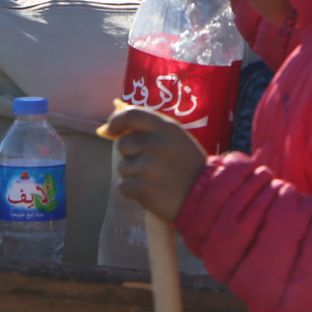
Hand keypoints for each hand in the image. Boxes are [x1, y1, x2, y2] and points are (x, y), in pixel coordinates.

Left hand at [101, 105, 206, 222]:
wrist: (206, 197)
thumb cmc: (188, 165)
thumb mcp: (175, 138)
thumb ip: (148, 130)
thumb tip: (105, 129)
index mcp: (166, 128)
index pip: (131, 114)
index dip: (116, 121)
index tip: (111, 130)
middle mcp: (156, 144)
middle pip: (123, 144)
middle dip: (130, 155)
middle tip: (150, 164)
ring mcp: (149, 167)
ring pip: (122, 167)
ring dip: (133, 175)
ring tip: (155, 179)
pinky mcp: (143, 189)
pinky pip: (124, 186)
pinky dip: (134, 191)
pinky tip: (151, 192)